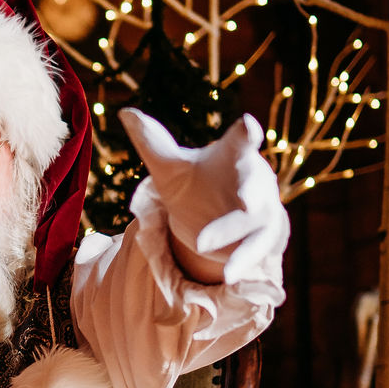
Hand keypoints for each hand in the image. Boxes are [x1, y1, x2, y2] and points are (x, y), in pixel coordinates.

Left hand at [120, 109, 288, 284]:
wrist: (219, 213)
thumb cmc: (197, 182)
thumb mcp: (171, 167)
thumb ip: (153, 142)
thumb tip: (124, 111)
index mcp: (234, 155)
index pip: (240, 141)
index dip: (246, 133)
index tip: (248, 125)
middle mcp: (254, 180)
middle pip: (255, 183)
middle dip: (252, 190)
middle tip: (245, 200)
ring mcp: (262, 209)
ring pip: (253, 221)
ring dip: (232, 233)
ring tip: (202, 246)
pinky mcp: (263, 237)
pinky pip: (255, 249)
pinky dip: (242, 261)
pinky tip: (227, 276)